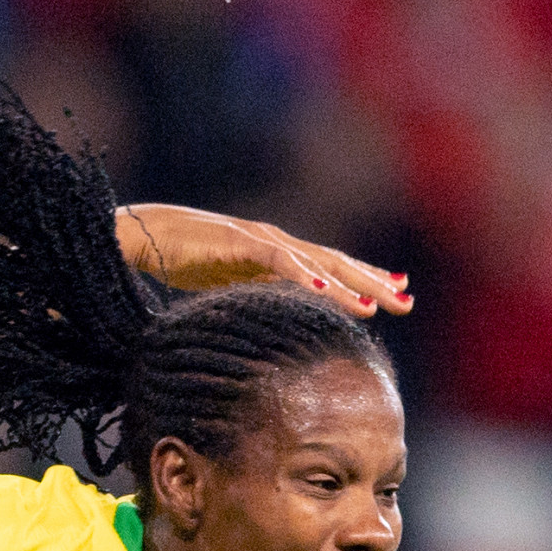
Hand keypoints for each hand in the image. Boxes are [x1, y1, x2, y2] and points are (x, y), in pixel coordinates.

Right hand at [115, 204, 412, 315]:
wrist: (145, 235)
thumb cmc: (183, 258)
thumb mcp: (233, 283)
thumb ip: (261, 291)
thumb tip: (282, 316)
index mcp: (277, 253)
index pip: (330, 266)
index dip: (364, 277)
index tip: (396, 291)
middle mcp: (276, 242)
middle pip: (335, 263)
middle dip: (371, 281)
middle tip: (406, 299)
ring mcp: (261, 240)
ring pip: (314, 263)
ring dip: (346, 284)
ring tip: (376, 304)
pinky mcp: (240, 242)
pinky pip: (278, 260)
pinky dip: (302, 275)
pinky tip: (323, 290)